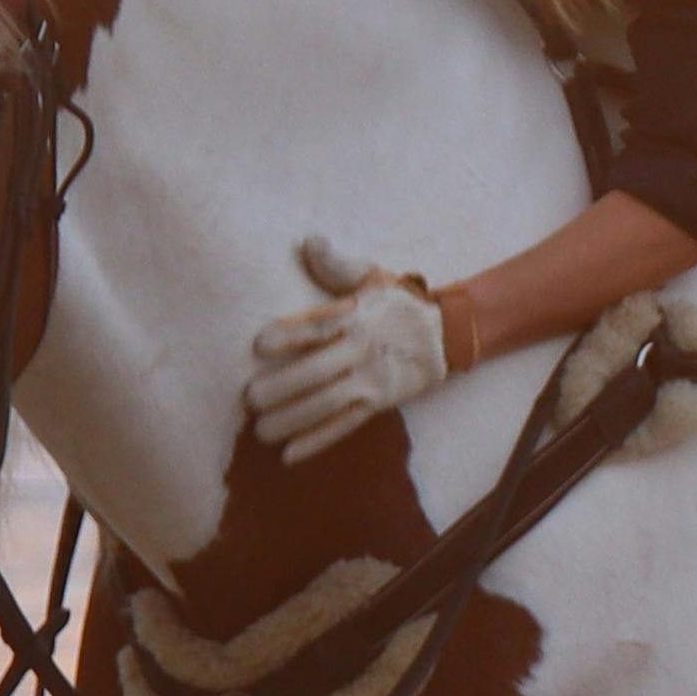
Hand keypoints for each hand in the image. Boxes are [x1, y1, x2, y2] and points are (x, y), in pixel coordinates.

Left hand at [245, 237, 460, 460]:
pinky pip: (345, 425)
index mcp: (356, 317)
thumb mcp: (373, 276)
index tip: (260, 344)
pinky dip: (318, 441)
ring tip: (261, 431)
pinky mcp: (378, 404)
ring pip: (328, 404)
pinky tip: (290, 455)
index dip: (290, 335)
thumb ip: (337, 265)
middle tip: (249, 398)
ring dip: (294, 418)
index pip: (320, 326)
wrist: (447, 334)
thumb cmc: (399, 302)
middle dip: (282, 386)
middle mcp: (361, 350)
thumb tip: (309, 241)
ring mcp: (370, 380)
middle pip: (318, 371)